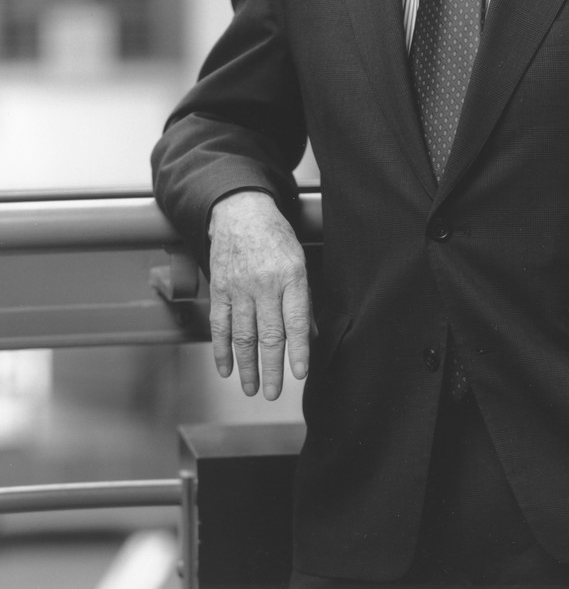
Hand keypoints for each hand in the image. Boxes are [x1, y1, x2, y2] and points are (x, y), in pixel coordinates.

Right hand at [207, 190, 310, 398]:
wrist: (240, 212)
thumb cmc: (276, 238)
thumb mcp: (300, 261)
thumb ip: (304, 299)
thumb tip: (312, 336)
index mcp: (291, 276)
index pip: (295, 321)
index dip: (298, 350)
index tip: (300, 374)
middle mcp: (264, 284)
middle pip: (268, 334)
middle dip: (272, 368)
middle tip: (274, 393)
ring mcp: (239, 287)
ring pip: (243, 335)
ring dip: (246, 366)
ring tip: (252, 388)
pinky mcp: (219, 289)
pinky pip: (220, 325)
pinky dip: (221, 350)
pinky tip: (226, 369)